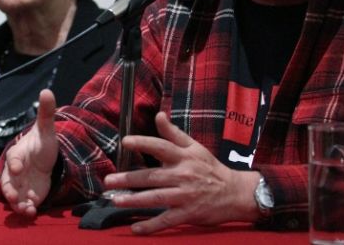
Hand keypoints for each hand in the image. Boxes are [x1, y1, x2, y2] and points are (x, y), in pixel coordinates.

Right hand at [0, 88, 59, 215]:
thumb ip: (46, 113)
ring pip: (14, 196)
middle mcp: (16, 171)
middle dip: (10, 189)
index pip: (14, 158)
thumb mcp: (47, 129)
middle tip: (15, 196)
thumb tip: (47, 90)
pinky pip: (23, 204)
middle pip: (8, 181)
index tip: (19, 167)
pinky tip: (33, 211)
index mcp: (18, 154)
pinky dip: (26, 208)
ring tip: (26, 209)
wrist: (45, 159)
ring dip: (18, 204)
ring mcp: (21, 185)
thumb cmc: (41, 144)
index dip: (15, 163)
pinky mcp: (28, 195)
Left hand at [103, 111, 260, 233]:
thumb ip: (173, 133)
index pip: (161, 147)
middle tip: (109, 181)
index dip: (143, 143)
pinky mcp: (188, 213)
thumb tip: (158, 115)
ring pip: (156, 198)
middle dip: (129, 178)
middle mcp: (183, 175)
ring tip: (116, 200)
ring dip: (135, 200)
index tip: (125, 142)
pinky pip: (167, 220)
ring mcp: (185, 195)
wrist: (234, 193)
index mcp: (184, 157)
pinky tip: (136, 228)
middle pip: (152, 176)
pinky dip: (151, 225)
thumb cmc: (211, 168)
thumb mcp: (195, 147)